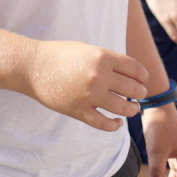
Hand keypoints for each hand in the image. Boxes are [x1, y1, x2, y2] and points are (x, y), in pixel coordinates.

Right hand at [24, 40, 147, 130]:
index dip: (143, 76)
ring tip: (132, 108)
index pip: (135, 69)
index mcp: (102, 57)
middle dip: (139, 93)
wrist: (33, 66)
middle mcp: (99, 76)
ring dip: (131, 110)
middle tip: (138, 95)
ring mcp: (90, 95)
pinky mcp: (80, 111)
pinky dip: (115, 126)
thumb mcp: (87, 49)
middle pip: (133, 89)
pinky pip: (104, 124)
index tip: (143, 80)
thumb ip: (107, 60)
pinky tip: (117, 123)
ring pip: (123, 109)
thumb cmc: (60, 54)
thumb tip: (128, 74)